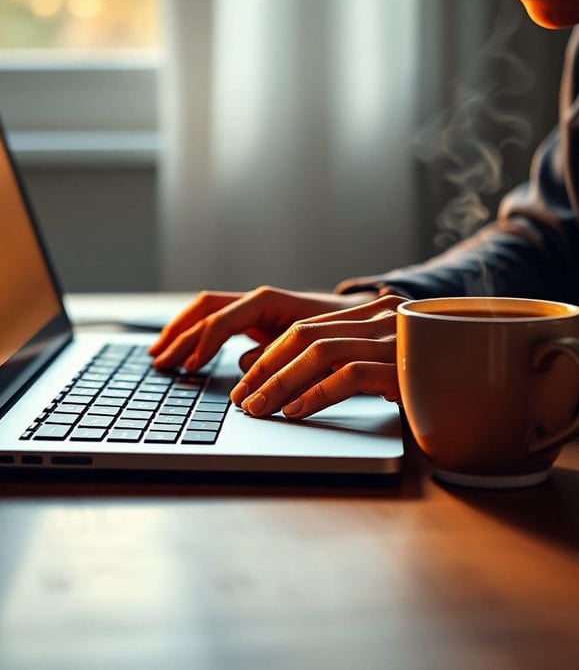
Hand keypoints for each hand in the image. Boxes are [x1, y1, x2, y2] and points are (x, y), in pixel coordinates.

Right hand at [148, 286, 377, 371]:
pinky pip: (216, 323)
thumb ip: (281, 353)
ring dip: (180, 332)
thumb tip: (247, 367)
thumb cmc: (341, 330)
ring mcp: (253, 310)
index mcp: (269, 301)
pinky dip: (196, 337)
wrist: (358, 318)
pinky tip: (184, 353)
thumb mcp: (316, 344)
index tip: (190, 367)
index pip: (223, 319)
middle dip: (179, 334)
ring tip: (159, 355)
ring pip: (206, 313)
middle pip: (205, 309)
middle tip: (160, 360)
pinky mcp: (254, 322)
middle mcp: (256, 301)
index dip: (203, 343)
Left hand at [229, 294, 407, 418]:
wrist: (485, 390)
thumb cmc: (424, 385)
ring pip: (321, 353)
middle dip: (266, 368)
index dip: (269, 356)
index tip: (246, 382)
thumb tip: (273, 382)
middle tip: (242, 398)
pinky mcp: (407, 366)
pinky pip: (350, 375)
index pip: (305, 328)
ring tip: (258, 409)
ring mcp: (396, 339)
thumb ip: (334, 366)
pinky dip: (317, 394)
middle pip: (305, 336)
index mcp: (371, 316)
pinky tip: (296, 412)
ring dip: (282, 382)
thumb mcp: (377, 369)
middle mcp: (381, 320)